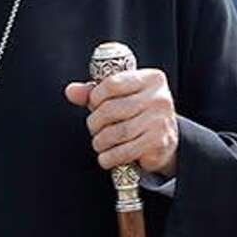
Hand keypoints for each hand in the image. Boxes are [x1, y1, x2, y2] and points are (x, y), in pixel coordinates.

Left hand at [65, 68, 179, 177]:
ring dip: (100, 141)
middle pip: (111, 109)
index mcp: (150, 79)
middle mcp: (159, 98)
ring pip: (116, 132)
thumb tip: (71, 91)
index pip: (112, 83)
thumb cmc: (138, 113)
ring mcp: (160, 121)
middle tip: (94, 128)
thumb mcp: (119, 97)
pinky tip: (106, 157)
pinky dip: (110, 157)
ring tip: (99, 143)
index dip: (95, 96)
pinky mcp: (158, 143)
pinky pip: (125, 152)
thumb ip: (95, 92)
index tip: (93, 105)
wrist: (165, 140)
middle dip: (95, 122)